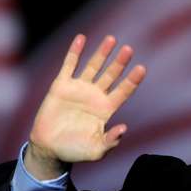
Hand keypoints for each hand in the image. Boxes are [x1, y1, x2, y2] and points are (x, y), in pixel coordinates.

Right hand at [25, 34, 145, 179]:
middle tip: (129, 49)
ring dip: (102, 53)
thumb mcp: (96, 150)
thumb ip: (110, 141)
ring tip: (111, 39)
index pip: (123, 91)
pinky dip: (75, 52)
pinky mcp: (61, 86)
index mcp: (106, 109)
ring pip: (93, 66)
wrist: (49, 149)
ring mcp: (78, 89)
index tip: (142, 69)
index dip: (132, 80)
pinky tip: (81, 38)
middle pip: (111, 75)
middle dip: (120, 62)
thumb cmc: (75, 151)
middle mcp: (95, 95)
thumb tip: (124, 128)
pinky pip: (69, 65)